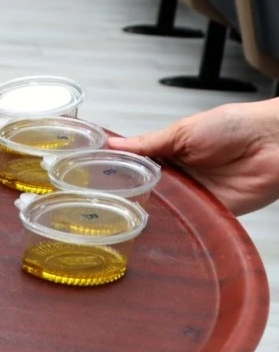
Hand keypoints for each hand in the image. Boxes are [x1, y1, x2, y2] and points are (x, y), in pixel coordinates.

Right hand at [110, 98, 278, 214]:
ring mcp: (195, 195)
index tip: (91, 177)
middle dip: (129, 195)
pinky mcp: (212, 213)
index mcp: (170, 153)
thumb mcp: (182, 131)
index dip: (117, 171)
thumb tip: (113, 145)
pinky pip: (189, 220)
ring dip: (151, 209)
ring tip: (123, 216)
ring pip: (165, 208)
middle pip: (146, 190)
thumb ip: (149, 143)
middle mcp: (180, 176)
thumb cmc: (233, 126)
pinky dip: (176, 222)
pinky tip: (157, 225)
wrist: (273, 142)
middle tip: (102, 201)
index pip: (136, 166)